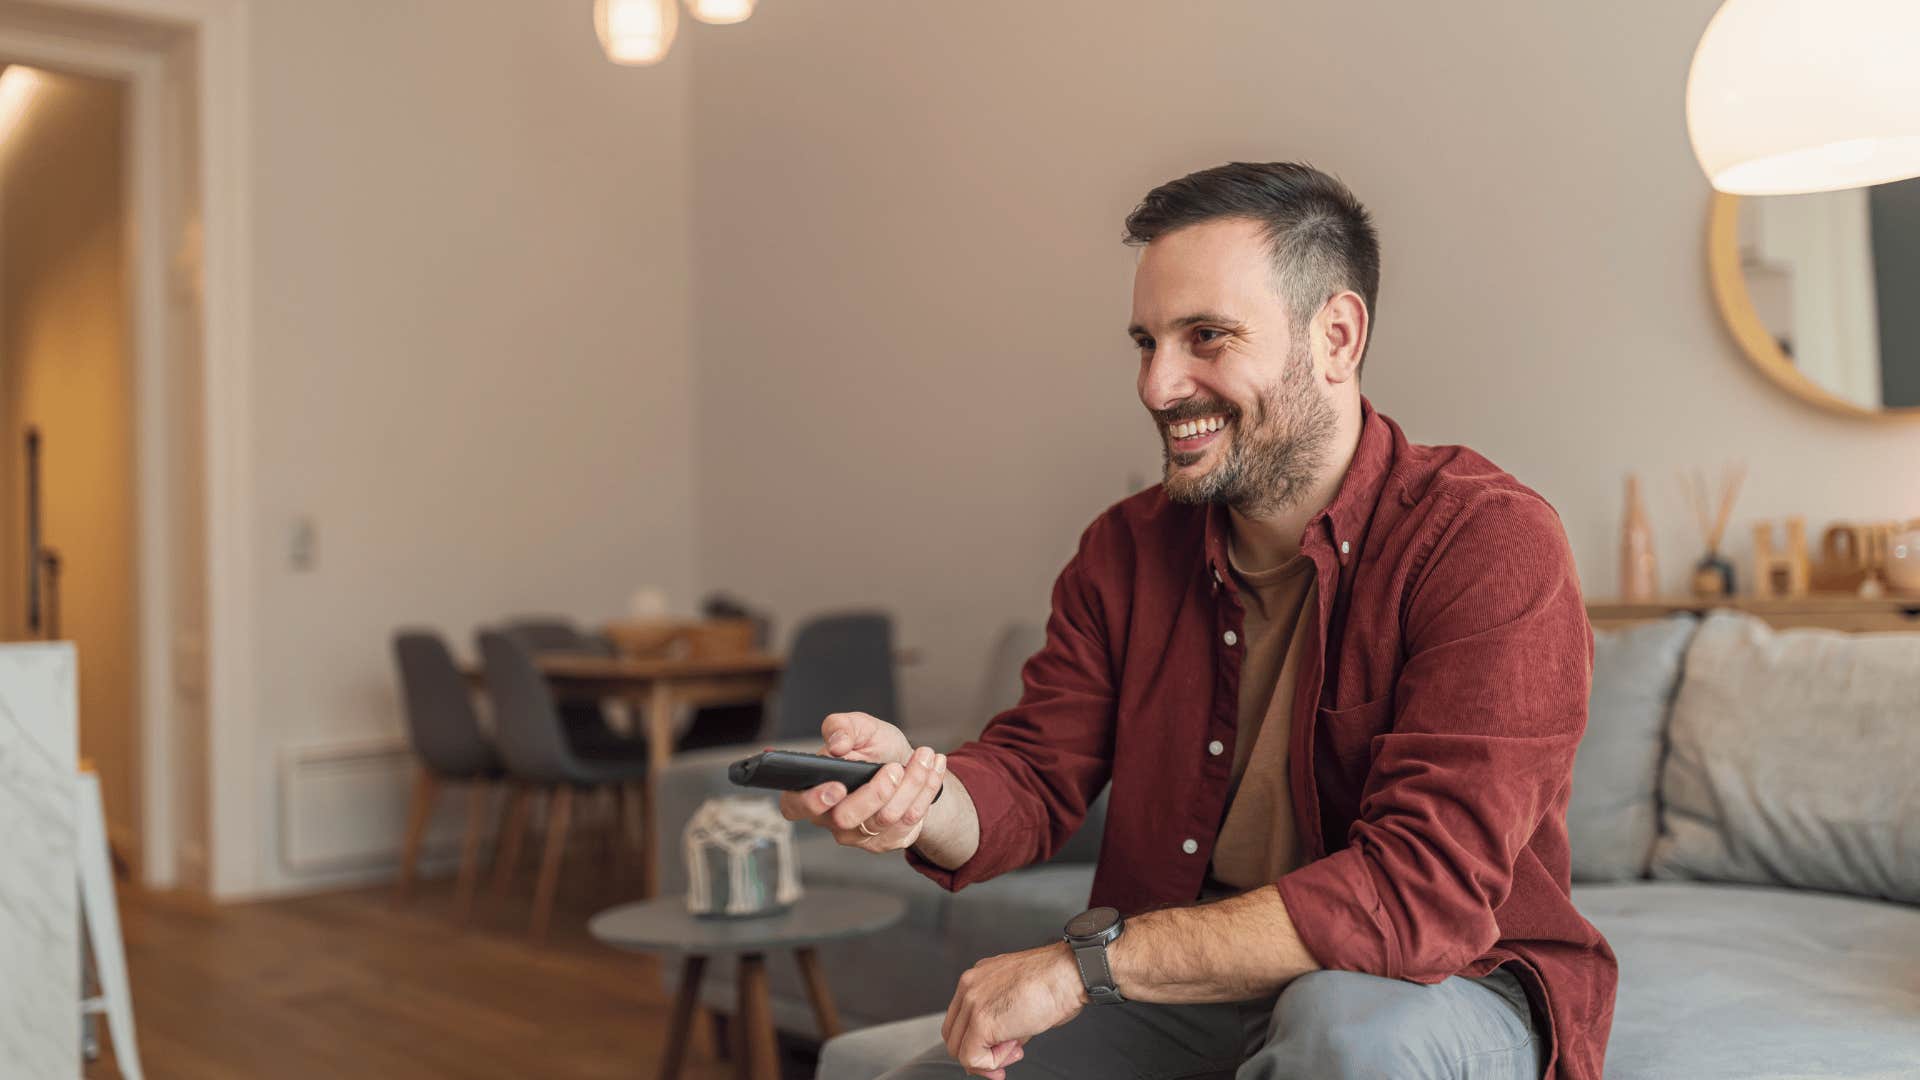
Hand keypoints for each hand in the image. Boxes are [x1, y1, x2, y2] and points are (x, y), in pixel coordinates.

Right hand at [778, 712, 944, 852]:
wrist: (905, 764)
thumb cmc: (874, 747)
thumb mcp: (859, 727)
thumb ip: (842, 726)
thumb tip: (838, 744)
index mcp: (811, 789)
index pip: (795, 807)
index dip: (813, 800)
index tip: (838, 786)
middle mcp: (831, 819)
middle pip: (847, 818)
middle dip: (877, 791)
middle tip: (896, 768)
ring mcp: (859, 836)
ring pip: (886, 818)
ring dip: (912, 784)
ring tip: (925, 756)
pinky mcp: (887, 842)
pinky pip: (910, 822)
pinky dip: (927, 790)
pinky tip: (933, 769)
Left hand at [941, 942, 1086, 1077]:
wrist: (1068, 974)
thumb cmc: (1054, 981)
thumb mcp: (1018, 999)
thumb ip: (1001, 1022)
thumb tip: (995, 1048)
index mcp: (977, 979)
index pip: (959, 1020)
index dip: (976, 1042)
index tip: (995, 1051)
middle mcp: (970, 986)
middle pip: (954, 1036)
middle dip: (979, 1055)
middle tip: (1005, 1058)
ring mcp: (972, 1002)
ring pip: (959, 1049)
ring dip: (988, 1060)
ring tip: (1015, 1049)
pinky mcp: (981, 1021)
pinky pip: (972, 1057)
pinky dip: (993, 1063)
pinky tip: (1015, 1049)